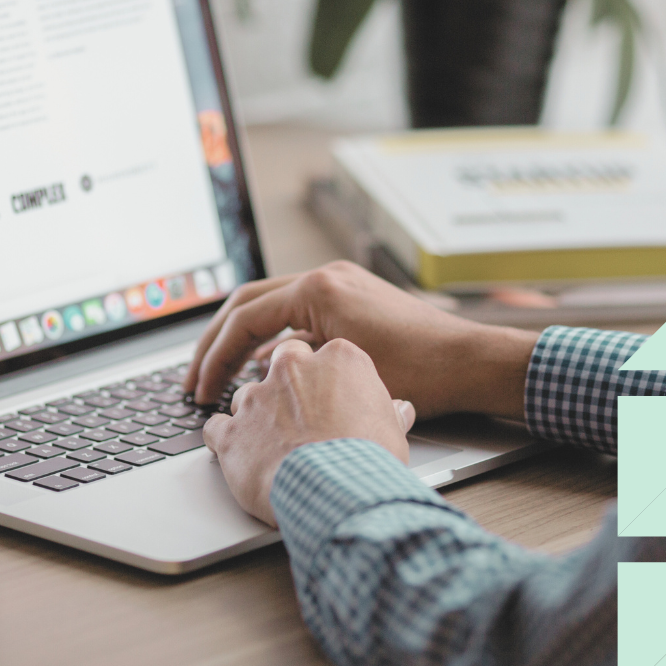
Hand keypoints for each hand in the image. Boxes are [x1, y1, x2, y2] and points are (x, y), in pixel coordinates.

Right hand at [186, 261, 536, 419]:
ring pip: (270, 306)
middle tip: (195, 378)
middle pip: (248, 303)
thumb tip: (254, 376)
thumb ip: (291, 366)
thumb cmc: (420, 372)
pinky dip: (275, 340)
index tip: (200, 389)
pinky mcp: (352, 298)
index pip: (244, 317)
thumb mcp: (343, 372)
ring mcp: (340, 284)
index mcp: (319, 288)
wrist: (471, 362)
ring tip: (221, 376)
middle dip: (216, 342)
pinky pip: (298, 314)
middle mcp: (326, 277)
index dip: (215, 357)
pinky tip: (265, 370)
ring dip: (243, 339)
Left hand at [203, 337, 415, 525]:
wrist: (337, 490)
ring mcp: (257, 397)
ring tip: (274, 446)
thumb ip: (388, 412)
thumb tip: (399, 411)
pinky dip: (225, 440)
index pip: (325, 355)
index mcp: (337, 359)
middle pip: (282, 364)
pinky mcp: (232, 431)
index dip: (327, 381)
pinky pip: (217, 428)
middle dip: (288, 386)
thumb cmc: (368, 459)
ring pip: (248, 396)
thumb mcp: (392, 431)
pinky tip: (240, 456)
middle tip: (301, 415)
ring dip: (257, 416)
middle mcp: (292, 368)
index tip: (331, 399)